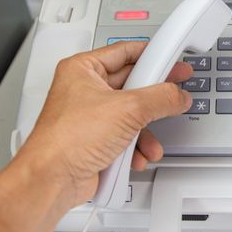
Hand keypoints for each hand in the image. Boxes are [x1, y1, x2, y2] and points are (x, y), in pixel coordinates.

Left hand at [18, 41, 192, 209]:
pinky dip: (136, 147)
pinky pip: (126, 136)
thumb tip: (178, 95)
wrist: (53, 180)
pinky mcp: (97, 140)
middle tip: (174, 93)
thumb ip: (160, 98)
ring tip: (151, 140)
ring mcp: (92, 116)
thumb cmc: (67, 139)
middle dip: (154, 98)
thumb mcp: (127, 109)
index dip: (152, 55)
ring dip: (146, 131)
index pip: (125, 51)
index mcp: (83, 69)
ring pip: (132, 115)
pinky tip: (138, 155)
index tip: (171, 59)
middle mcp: (86, 90)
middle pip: (132, 85)